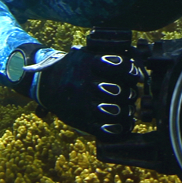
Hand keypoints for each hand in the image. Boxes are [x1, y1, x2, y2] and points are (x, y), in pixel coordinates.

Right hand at [27, 46, 141, 137]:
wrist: (46, 84)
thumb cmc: (74, 68)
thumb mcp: (87, 53)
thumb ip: (109, 54)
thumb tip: (135, 64)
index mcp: (88, 64)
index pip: (120, 66)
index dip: (131, 72)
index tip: (135, 75)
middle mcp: (85, 83)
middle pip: (120, 91)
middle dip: (131, 93)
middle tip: (131, 93)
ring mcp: (82, 104)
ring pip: (116, 111)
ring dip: (127, 111)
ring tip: (129, 109)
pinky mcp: (81, 121)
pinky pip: (106, 129)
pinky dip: (119, 127)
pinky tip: (123, 123)